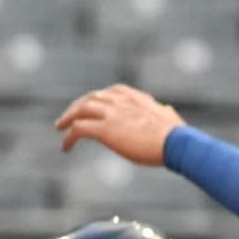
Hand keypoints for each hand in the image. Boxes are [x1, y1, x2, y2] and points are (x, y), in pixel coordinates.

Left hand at [55, 83, 184, 165]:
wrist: (175, 142)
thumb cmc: (177, 135)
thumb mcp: (170, 116)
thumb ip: (163, 112)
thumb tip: (167, 111)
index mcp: (135, 97)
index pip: (110, 92)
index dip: (98, 99)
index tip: (92, 106)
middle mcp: (120, 101)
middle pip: (91, 98)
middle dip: (77, 106)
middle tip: (69, 117)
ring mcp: (111, 114)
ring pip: (80, 110)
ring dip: (68, 118)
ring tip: (61, 128)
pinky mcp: (105, 130)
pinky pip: (79, 129)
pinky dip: (69, 137)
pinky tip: (65, 147)